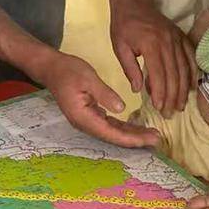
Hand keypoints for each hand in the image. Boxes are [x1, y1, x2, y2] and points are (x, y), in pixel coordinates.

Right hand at [36, 51, 159, 148]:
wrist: (51, 68)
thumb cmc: (68, 71)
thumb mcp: (88, 78)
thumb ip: (104, 94)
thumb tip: (120, 109)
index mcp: (83, 117)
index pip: (112, 133)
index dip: (132, 138)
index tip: (150, 139)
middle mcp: (85, 123)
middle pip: (114, 137)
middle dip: (136, 139)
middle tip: (157, 139)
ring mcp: (87, 121)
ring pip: (113, 132)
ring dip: (131, 135)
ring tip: (151, 135)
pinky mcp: (90, 115)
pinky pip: (109, 125)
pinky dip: (124, 127)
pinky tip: (137, 127)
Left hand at [110, 0, 195, 115]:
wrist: (135, 1)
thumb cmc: (123, 25)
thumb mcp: (119, 47)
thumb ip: (129, 68)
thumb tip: (137, 90)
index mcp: (151, 44)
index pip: (158, 75)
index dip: (161, 94)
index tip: (160, 109)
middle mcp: (168, 42)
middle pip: (174, 75)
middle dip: (173, 97)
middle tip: (171, 113)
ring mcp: (177, 39)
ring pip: (184, 68)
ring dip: (184, 89)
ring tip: (181, 106)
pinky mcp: (182, 36)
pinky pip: (191, 57)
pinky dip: (193, 73)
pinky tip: (192, 87)